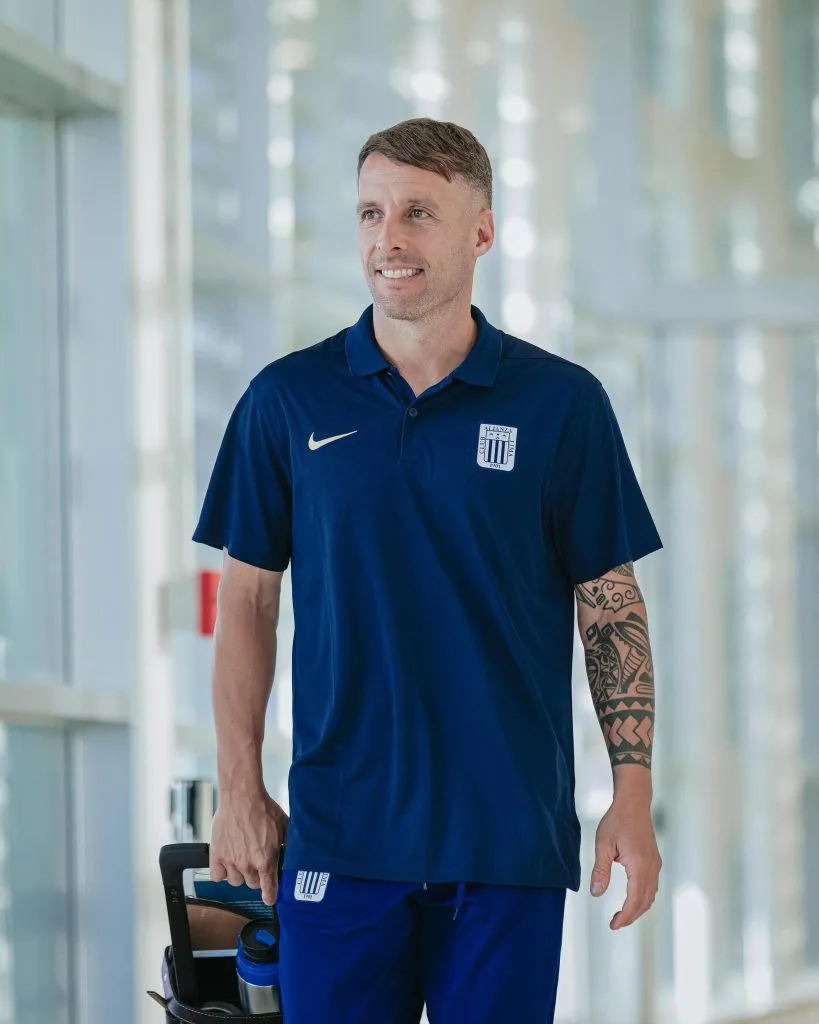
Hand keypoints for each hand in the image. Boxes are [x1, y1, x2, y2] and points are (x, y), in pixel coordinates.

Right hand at [210, 789, 288, 905]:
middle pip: (252, 884)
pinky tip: (227, 862)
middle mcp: (248, 864)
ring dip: (240, 874)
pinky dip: (222, 872)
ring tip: (242, 859)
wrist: (242, 796)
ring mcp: (231, 861)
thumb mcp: (284, 826)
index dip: (270, 896)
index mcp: (266, 860)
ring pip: (235, 882)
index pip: (268, 890)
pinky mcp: (216, 855)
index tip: (270, 898)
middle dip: (256, 876)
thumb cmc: (263, 808)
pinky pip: (217, 876)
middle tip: (256, 861)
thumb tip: (294, 854)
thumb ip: (288, 844)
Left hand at [590, 796, 661, 929]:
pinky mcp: (654, 860)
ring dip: (638, 908)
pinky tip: (632, 898)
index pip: (634, 900)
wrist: (634, 803)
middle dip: (631, 916)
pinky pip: (652, 886)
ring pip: (651, 895)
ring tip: (622, 914)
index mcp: (639, 866)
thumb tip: (596, 893)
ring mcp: (655, 864)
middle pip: (645, 902)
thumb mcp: (603, 844)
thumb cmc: (617, 820)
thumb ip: (601, 870)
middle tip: (615, 923)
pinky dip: (643, 897)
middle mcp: (651, 868)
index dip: (625, 916)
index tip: (613, 925)